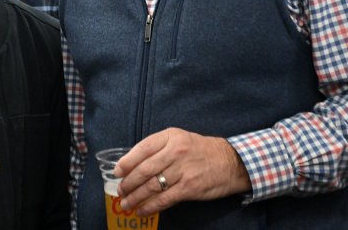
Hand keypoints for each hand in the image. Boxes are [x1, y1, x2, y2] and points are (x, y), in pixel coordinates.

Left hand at [114, 128, 251, 215]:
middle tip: (120, 190)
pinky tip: (142, 210)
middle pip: (145, 169)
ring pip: (152, 186)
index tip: (117, 172)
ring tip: (126, 203)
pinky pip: (165, 199)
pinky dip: (150, 206)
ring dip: (136, 197)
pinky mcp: (189, 188)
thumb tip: (133, 163)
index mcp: (171, 136)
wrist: (230, 162)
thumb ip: (159, 148)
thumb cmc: (201, 150)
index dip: (127, 161)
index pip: (143, 148)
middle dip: (129, 182)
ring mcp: (183, 170)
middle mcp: (176, 151)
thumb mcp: (180, 139)